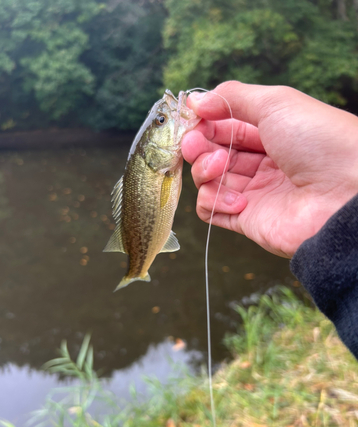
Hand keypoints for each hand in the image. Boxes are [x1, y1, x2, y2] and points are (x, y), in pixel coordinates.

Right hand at [182, 81, 357, 257]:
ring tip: (221, 167)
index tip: (193, 118)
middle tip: (195, 144)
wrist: (345, 194)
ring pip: (207, 181)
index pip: (224, 127)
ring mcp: (252, 192)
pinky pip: (211, 210)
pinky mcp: (246, 220)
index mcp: (269, 134)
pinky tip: (238, 200)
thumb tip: (197, 100)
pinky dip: (214, 201)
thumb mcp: (276, 103)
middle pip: (210, 153)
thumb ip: (233, 97)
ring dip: (205, 171)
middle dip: (197, 146)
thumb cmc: (319, 141)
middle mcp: (259, 163)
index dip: (204, 123)